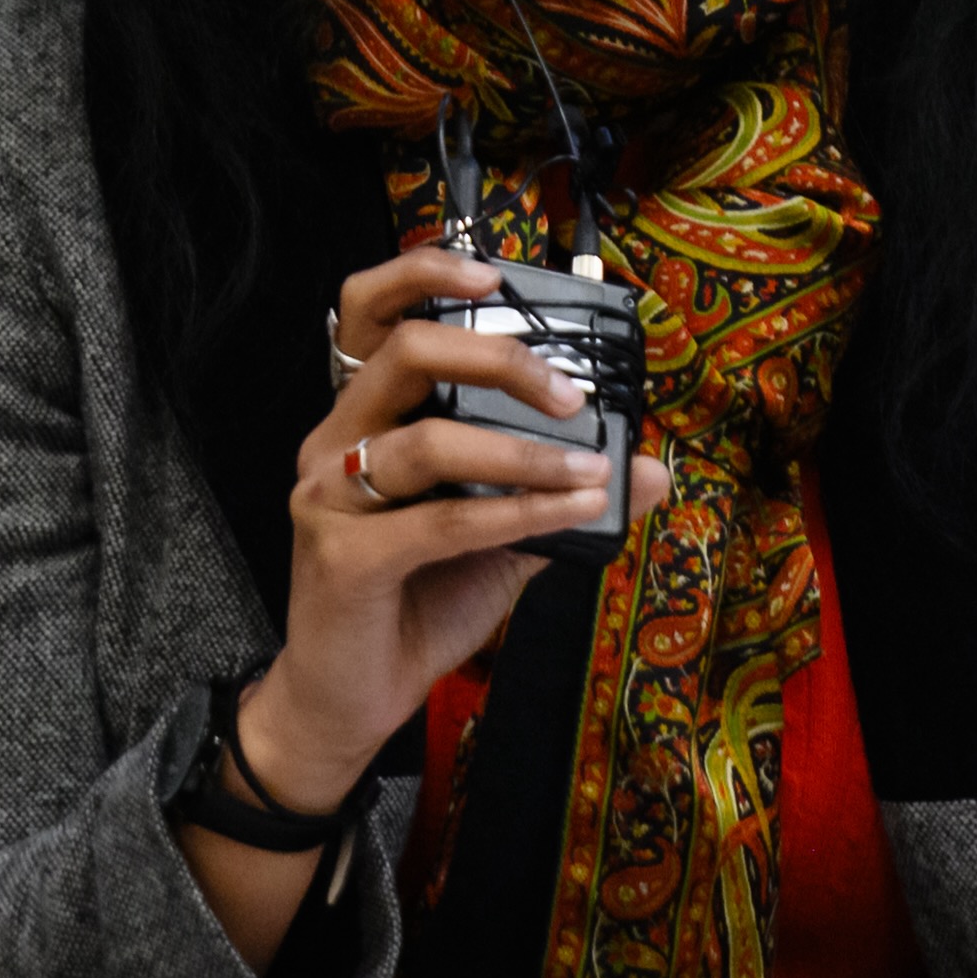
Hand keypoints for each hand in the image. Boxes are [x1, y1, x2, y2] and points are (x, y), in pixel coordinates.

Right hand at [183, 247, 676, 964]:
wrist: (348, 704)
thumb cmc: (415, 608)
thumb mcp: (501, 542)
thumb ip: (559, 494)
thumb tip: (648, 465)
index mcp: (362, 419)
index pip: (369, 313)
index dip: (422, 273)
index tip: (496, 278)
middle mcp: (334, 443)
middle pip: (405, 352)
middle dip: (500, 359)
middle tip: (568, 392)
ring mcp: (328, 496)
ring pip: (426, 439)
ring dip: (523, 452)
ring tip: (590, 471)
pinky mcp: (339, 556)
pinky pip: (437, 520)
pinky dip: (514, 511)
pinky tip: (567, 511)